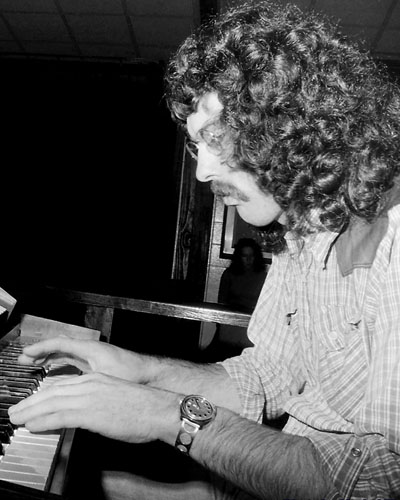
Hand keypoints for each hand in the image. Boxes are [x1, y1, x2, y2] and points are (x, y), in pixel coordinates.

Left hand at [8, 372, 179, 443]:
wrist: (158, 408)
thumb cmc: (142, 407)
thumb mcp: (116, 397)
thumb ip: (97, 402)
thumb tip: (86, 414)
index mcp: (96, 379)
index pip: (63, 386)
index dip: (44, 395)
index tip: (33, 403)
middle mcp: (90, 384)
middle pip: (52, 392)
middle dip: (31, 402)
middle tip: (16, 411)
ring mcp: (90, 397)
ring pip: (52, 402)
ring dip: (31, 411)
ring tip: (17, 418)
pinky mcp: (91, 412)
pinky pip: (60, 416)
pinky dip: (43, 421)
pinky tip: (33, 425)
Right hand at [18, 336, 146, 381]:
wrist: (151, 375)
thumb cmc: (133, 374)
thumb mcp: (106, 379)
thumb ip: (86, 383)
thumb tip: (65, 391)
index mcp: (90, 349)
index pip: (61, 343)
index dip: (42, 348)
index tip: (27, 354)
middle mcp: (91, 350)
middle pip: (61, 348)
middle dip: (42, 353)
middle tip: (25, 360)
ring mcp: (94, 357)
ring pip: (67, 355)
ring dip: (50, 359)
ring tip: (34, 365)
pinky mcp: (97, 366)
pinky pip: (74, 362)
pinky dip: (61, 365)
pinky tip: (54, 374)